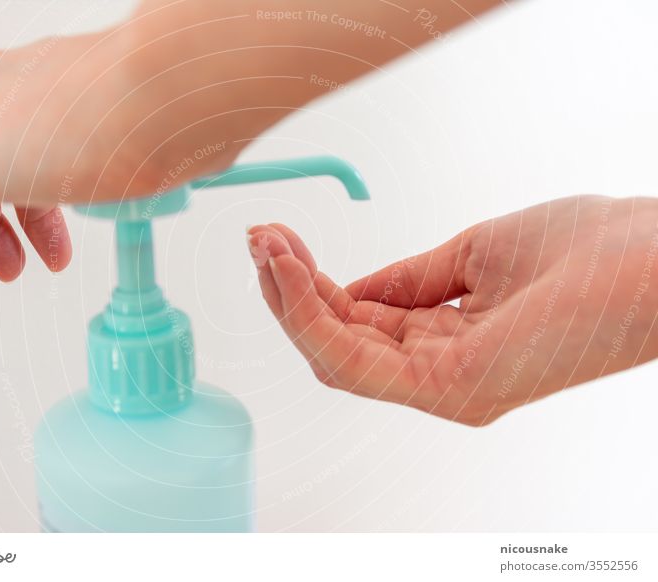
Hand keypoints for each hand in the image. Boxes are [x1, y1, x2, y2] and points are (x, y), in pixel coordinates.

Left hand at [0, 0, 501, 293]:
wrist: (168, 87)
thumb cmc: (184, 112)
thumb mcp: (164, 149)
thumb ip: (148, 167)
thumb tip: (176, 181)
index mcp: (46, 90)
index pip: (18, 146)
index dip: (31, 202)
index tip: (47, 240)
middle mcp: (0, 97)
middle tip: (10, 265)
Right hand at [248, 196, 657, 424]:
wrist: (654, 257)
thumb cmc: (586, 252)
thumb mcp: (473, 256)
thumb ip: (408, 281)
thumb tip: (352, 287)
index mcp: (448, 344)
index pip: (359, 324)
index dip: (314, 285)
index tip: (280, 241)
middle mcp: (440, 374)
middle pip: (338, 343)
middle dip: (290, 291)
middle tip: (259, 239)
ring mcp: (445, 387)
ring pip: (337, 356)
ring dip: (291, 303)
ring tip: (265, 248)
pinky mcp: (451, 389)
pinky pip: (358, 362)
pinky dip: (315, 318)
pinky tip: (290, 275)